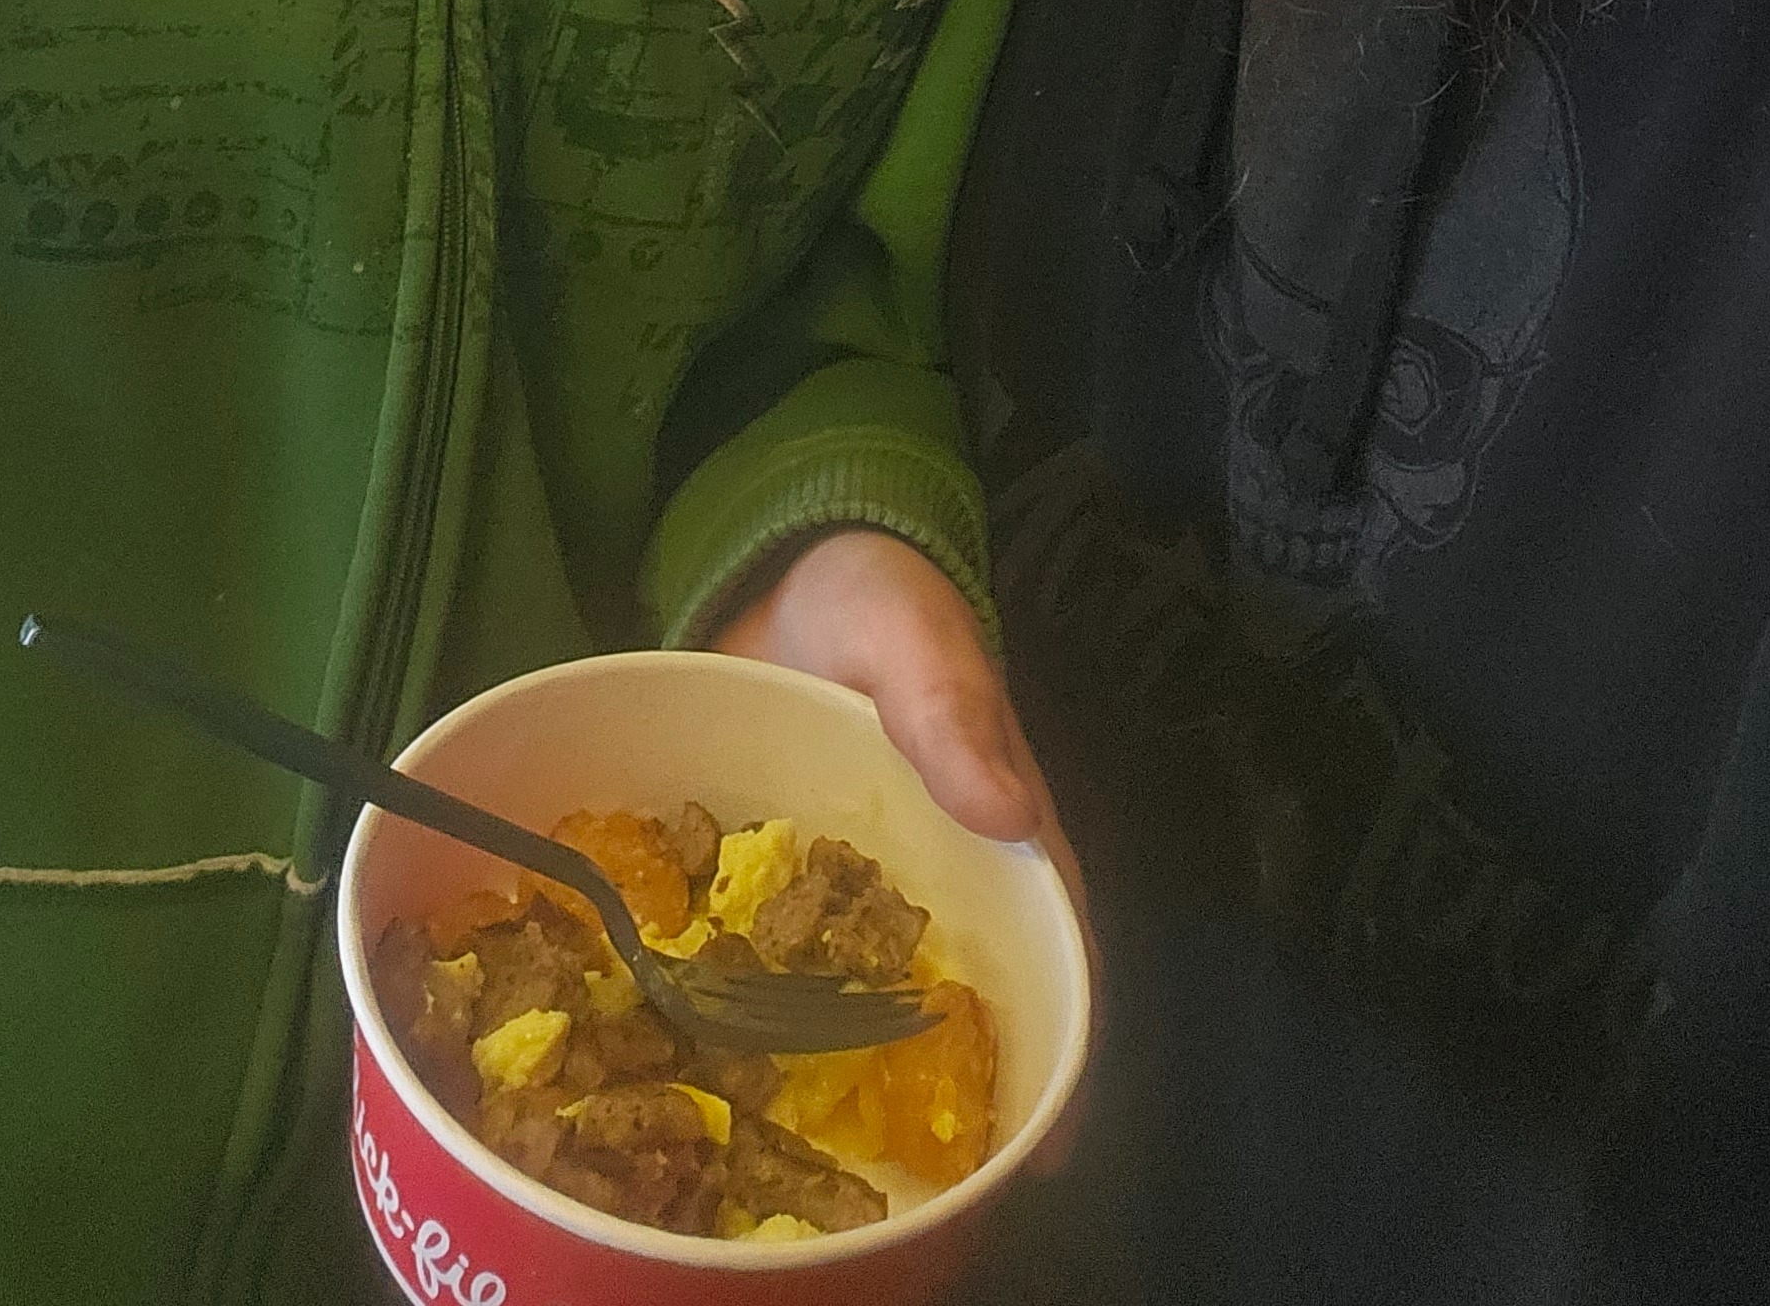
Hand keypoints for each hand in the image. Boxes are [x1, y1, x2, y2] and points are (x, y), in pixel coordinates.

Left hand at [717, 530, 1095, 1170]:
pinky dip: (754, 1022)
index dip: (1057, 1050)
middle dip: (952, 1100)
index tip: (1047, 1148)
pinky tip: (711, 1082)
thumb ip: (950, 704)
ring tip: (808, 1175)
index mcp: (994, 831)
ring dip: (846, 1078)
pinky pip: (773, 968)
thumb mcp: (912, 631)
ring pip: (865, 1006)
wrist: (776, 569)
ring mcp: (851, 892)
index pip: (1048, 950)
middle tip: (923, 1200)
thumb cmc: (873, 595)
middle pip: (963, 1006)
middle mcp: (932, 880)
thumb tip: (1010, 811)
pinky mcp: (776, 886)